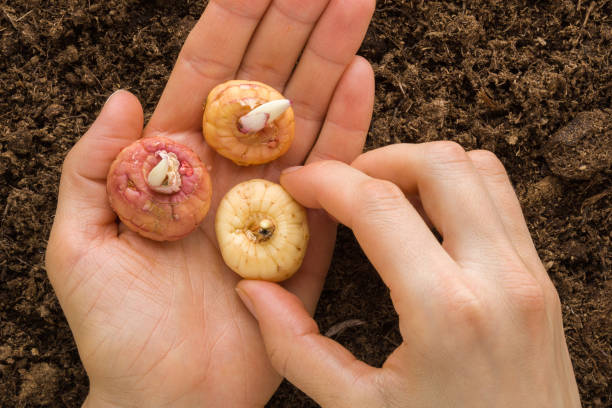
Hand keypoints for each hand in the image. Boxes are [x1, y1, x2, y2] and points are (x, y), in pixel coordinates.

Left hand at [45, 0, 374, 405]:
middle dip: (295, 26)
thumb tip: (123, 96)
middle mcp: (229, 174)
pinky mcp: (306, 238)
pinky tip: (361, 78)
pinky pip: (333, 174)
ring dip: (331, 60)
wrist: (167, 398)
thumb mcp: (77, 245)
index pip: (206, 76)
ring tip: (353, 9)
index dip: (233, 24)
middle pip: (265, 85)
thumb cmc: (116, 331)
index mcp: (175, 166)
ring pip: (306, 117)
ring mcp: (272, 202)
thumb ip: (92, 167)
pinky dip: (350, 125)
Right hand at [236, 143, 581, 406]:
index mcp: (445, 311)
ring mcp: (529, 275)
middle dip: (379, 159)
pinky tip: (424, 218)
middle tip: (343, 186)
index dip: (327, 181)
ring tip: (383, 195)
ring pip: (480, 170)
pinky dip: (457, 188)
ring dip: (423, 167)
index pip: (378, 205)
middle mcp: (498, 279)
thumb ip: (296, 348)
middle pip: (441, 164)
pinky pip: (501, 200)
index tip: (299, 183)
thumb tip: (255, 293)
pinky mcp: (540, 280)